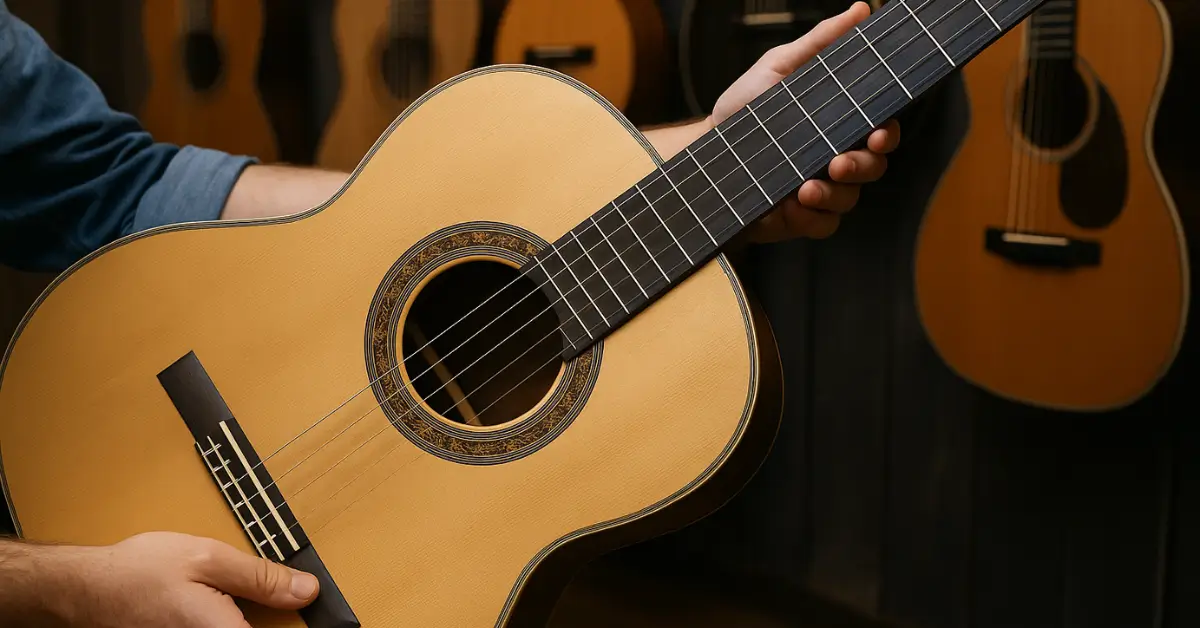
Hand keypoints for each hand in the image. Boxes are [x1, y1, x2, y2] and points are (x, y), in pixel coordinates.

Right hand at [50, 532, 318, 626]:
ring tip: (240, 599)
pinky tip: (224, 607)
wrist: (85, 589)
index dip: (295, 623)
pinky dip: (230, 620)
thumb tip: (306, 589)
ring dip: (247, 618)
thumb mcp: (208, 558)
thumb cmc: (138, 572)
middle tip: (280, 598)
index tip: (311, 613)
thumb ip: (261, 577)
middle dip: (269, 618)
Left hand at [710, 1, 900, 241]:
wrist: (705, 155)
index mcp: (839, 123)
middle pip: (874, 166)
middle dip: (862, 166)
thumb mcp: (778, 68)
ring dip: (833, 194)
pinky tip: (792, 207)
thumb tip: (860, 9)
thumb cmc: (744, 110)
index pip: (880, 128)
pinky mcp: (801, 218)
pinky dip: (813, 218)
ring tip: (804, 188)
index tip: (877, 132)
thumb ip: (819, 42)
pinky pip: (824, 225)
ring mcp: (821, 189)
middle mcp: (836, 157)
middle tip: (837, 163)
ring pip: (851, 198)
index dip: (887, 133)